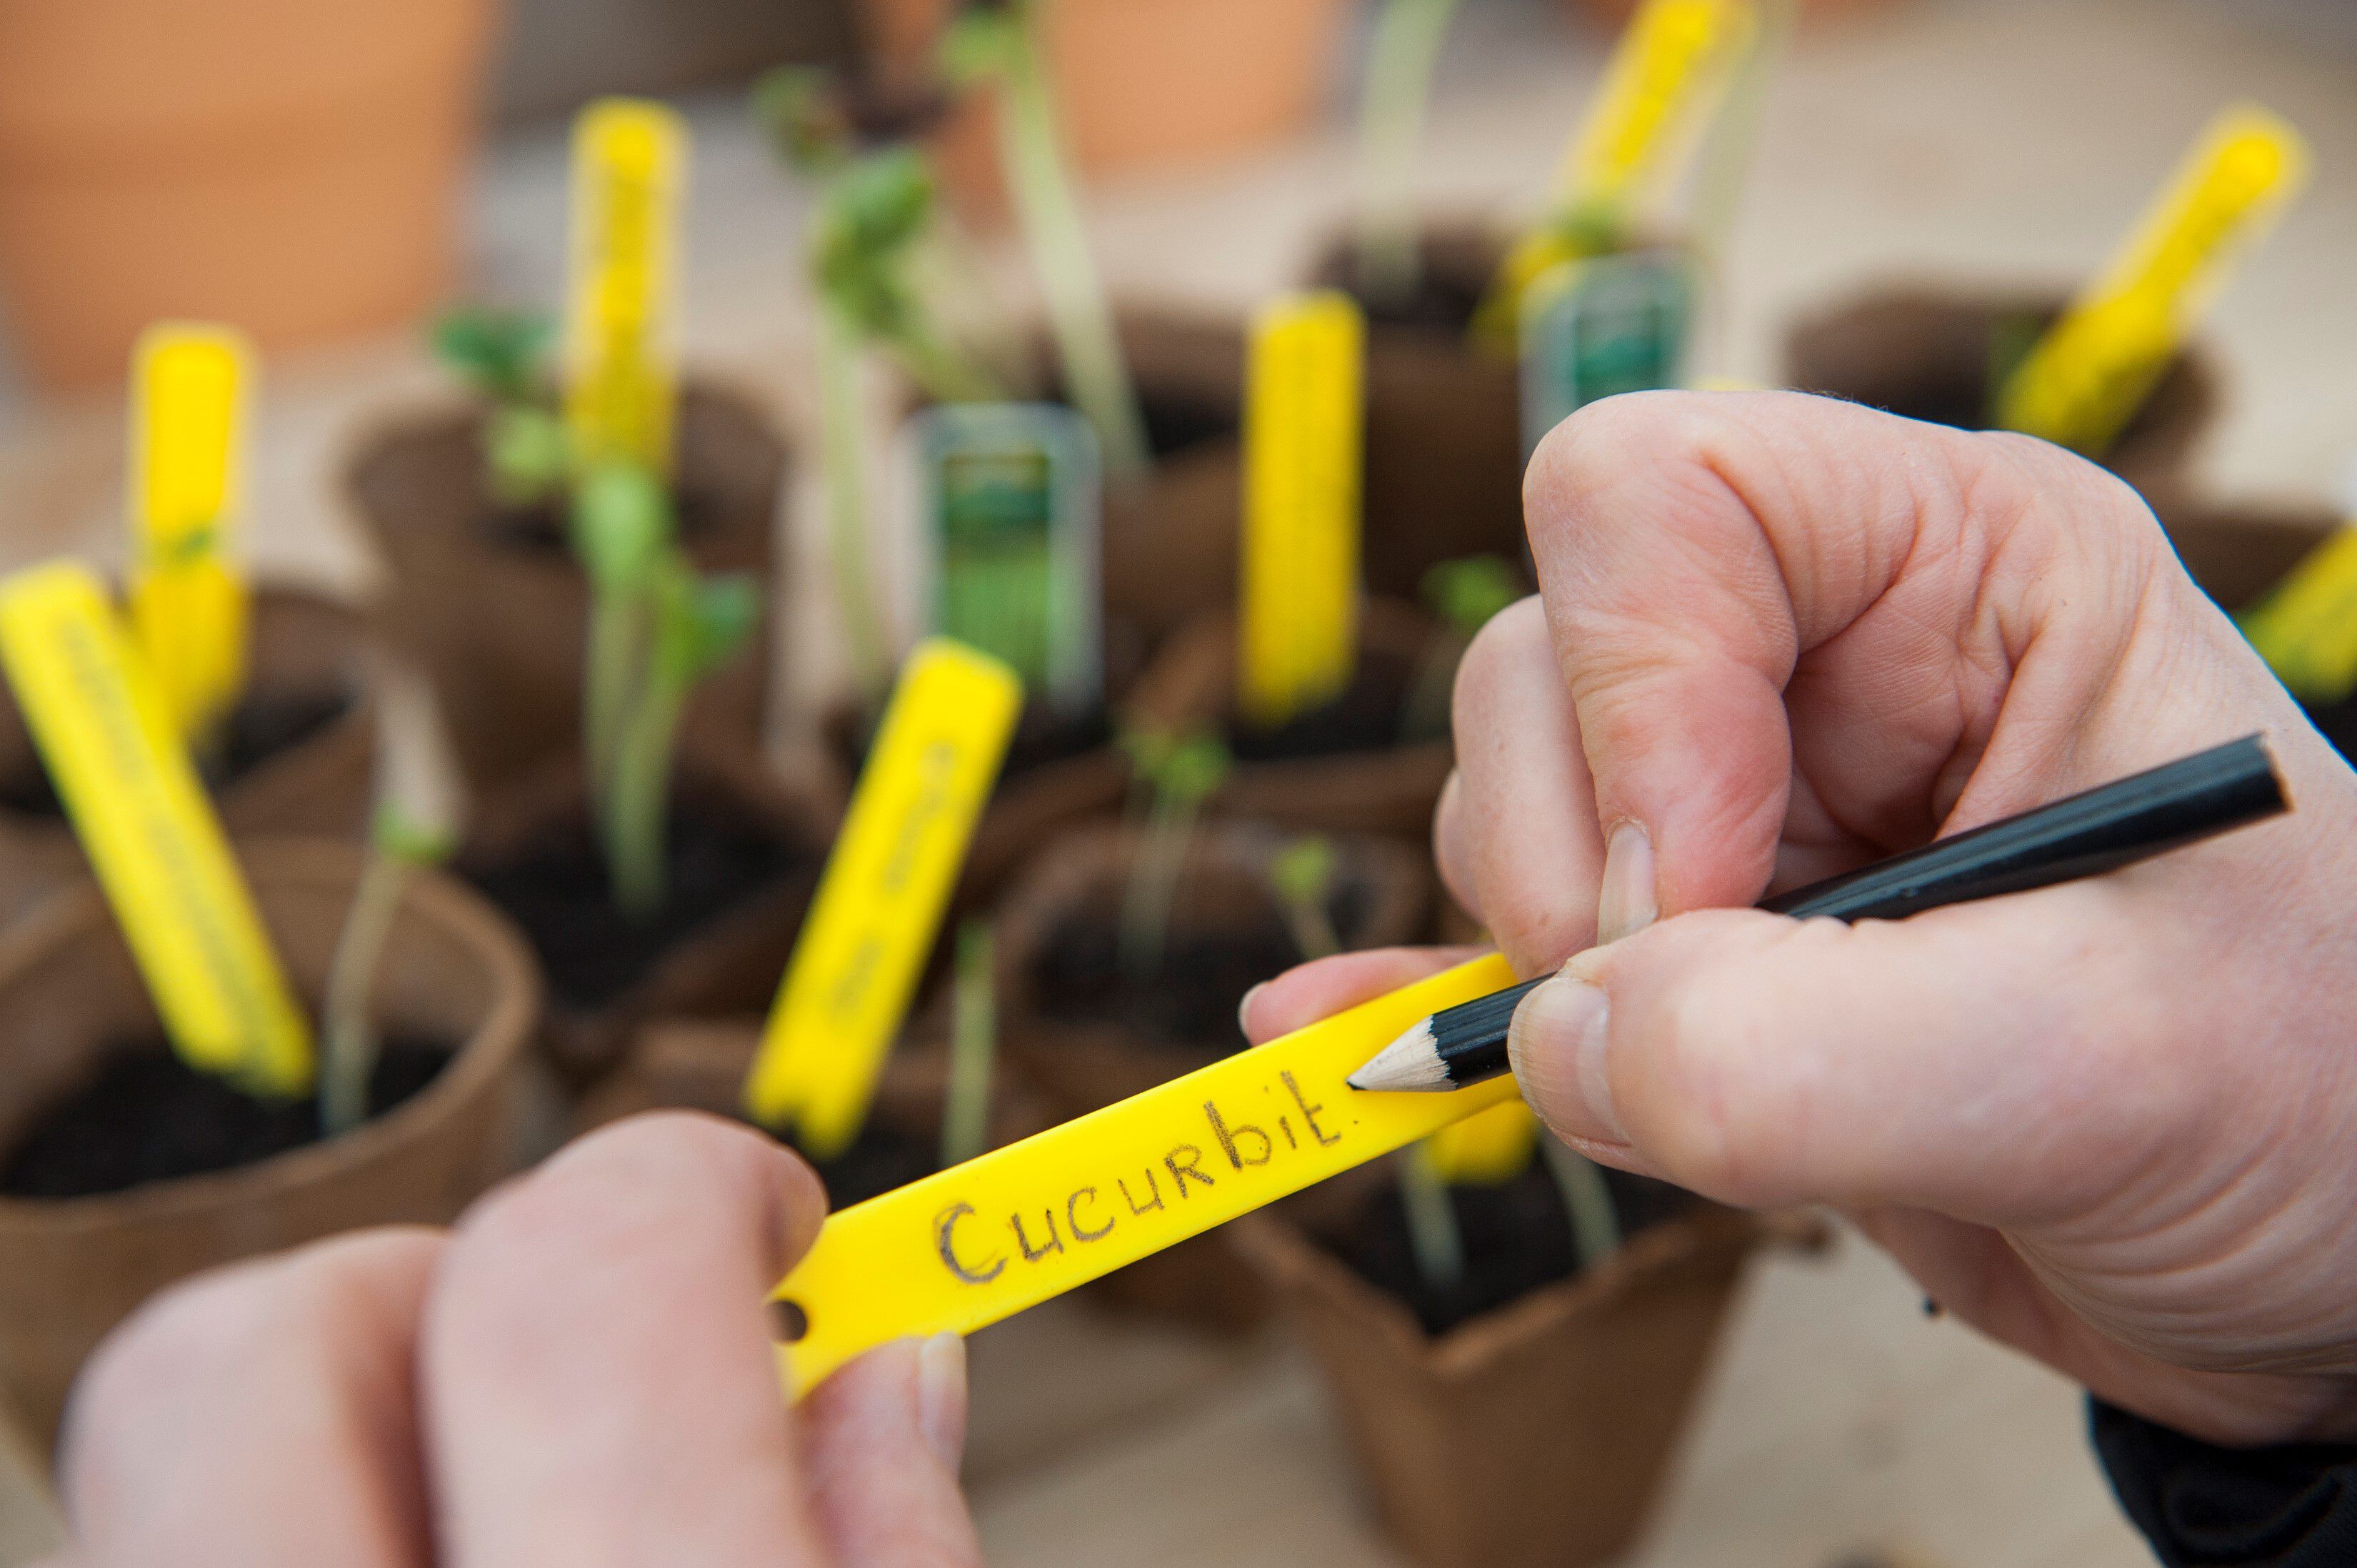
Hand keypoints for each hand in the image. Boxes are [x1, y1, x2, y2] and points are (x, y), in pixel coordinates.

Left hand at [39, 1114, 979, 1567]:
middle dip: (447, 1279)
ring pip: (175, 1459)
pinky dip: (308, 1537)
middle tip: (592, 1366)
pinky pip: (180, 1565)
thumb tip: (892, 1363)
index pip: (582, 1284)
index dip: (697, 1185)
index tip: (776, 1226)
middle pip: (267, 1343)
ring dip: (358, 1419)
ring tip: (511, 1500)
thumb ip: (901, 1551)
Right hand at [1247, 391, 2356, 1447]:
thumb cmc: (2307, 1100)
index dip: (1632, 692)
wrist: (2319, 1262)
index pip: (1659, 499)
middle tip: (1696, 1015)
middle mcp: (1830, 658)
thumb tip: (1558, 1036)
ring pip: (1504, 816)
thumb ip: (1812, 1050)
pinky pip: (1491, 942)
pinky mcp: (1693, 949)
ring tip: (1729, 1096)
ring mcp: (1750, 806)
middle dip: (1570, 865)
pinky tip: (1330, 1047)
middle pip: (1542, 666)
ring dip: (1551, 975)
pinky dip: (1418, 998)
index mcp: (1959, 567)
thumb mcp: (2104, 1062)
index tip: (1702, 890)